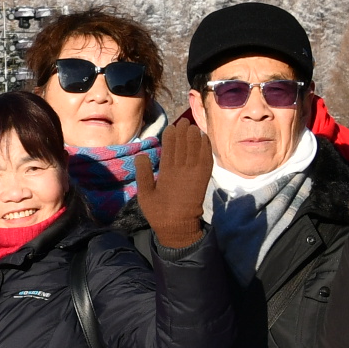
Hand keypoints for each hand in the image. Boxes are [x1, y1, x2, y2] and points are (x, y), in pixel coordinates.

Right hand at [135, 107, 211, 247]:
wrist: (180, 226)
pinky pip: (206, 158)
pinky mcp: (204, 178)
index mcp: (167, 172)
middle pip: (184, 144)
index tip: (172, 126)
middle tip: (184, 121)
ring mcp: (195, 173)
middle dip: (184, 131)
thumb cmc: (159, 211)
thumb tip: (142, 155)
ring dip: (195, 135)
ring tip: (192, 126)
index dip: (171, 135)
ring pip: (196, 148)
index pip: (170, 147)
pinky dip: (206, 146)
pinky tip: (204, 138)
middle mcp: (183, 169)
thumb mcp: (144, 195)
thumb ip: (143, 174)